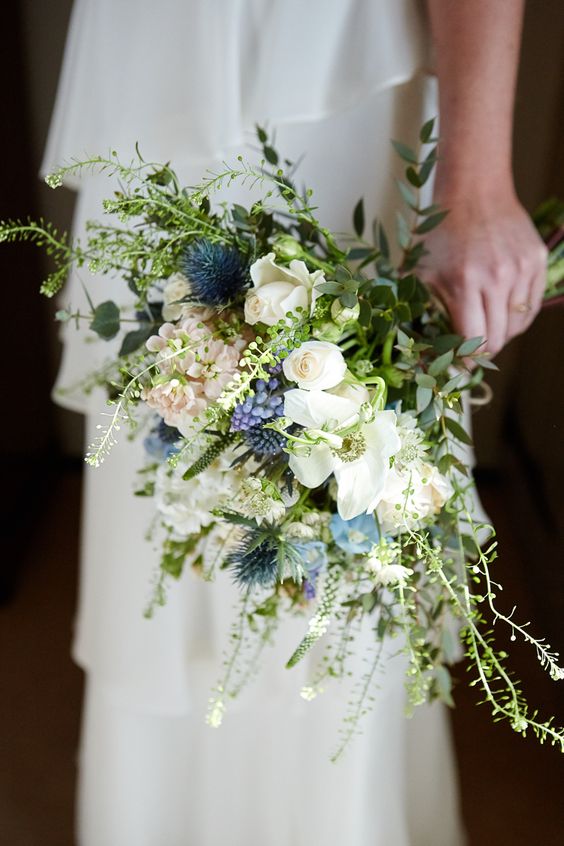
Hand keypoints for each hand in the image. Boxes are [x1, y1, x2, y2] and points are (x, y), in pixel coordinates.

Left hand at [420, 192, 547, 356]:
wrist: (473, 194)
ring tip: (486, 326)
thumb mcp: (421, 275)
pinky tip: (502, 313)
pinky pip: (531, 306)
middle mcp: (496, 278)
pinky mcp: (536, 261)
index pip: (474, 342)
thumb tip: (424, 355)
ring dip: (501, 334)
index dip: (468, 361)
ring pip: (516, 326)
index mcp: (464, 284)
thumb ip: (422, 314)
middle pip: (497, 339)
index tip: (461, 366)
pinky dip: (517, 317)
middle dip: (483, 352)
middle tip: (472, 351)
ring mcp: (520, 270)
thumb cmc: (440, 237)